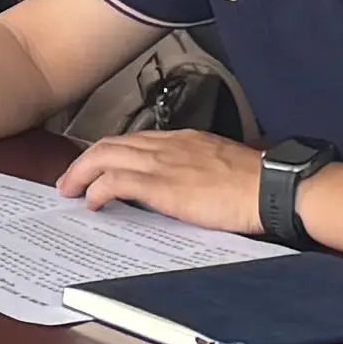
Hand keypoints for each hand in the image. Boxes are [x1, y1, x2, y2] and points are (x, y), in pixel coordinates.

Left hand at [58, 126, 269, 234]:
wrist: (271, 188)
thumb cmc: (256, 184)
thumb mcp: (220, 167)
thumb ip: (194, 172)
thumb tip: (181, 189)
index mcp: (183, 141)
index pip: (135, 141)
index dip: (110, 154)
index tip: (99, 168)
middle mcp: (168, 146)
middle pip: (111, 144)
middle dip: (85, 161)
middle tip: (71, 180)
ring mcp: (162, 163)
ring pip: (105, 157)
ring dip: (82, 173)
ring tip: (70, 190)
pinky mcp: (161, 185)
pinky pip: (116, 181)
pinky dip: (97, 190)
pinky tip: (92, 203)